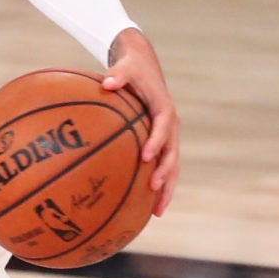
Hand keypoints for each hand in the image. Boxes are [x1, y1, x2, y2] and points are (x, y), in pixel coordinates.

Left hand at [102, 27, 180, 214]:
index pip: (163, 127)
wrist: (144, 65)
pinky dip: (158, 185)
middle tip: (154, 188)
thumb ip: (117, 75)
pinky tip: (147, 207)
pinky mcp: (161, 143)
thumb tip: (106, 82)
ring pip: (171, 166)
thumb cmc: (132, 68)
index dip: (157, 142)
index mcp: (164, 108)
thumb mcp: (125, 67)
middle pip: (172, 153)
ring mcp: (168, 136)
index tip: (146, 157)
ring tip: (158, 211)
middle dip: (165, 172)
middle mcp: (170, 125)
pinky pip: (162, 166)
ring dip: (167, 188)